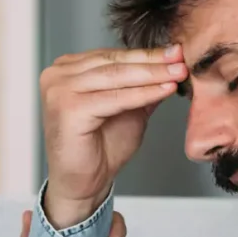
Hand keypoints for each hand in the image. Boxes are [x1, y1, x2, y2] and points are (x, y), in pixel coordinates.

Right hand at [41, 44, 188, 228]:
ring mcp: (59, 90)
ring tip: (178, 74)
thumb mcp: (128, 108)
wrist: (83, 184)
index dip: (146, 54)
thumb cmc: (99, 149)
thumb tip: (170, 64)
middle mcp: (57, 76)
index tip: (176, 53)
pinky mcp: (67, 108)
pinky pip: (114, 98)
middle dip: (152, 62)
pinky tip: (163, 91)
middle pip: (113, 63)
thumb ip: (142, 86)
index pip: (111, 56)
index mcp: (67, 70)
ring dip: (151, 75)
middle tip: (180, 59)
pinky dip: (142, 94)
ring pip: (116, 77)